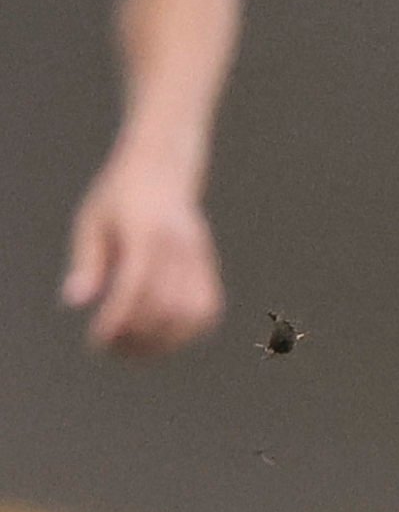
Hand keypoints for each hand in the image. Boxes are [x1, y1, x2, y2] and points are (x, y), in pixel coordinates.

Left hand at [63, 153, 223, 356]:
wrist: (165, 164)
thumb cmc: (121, 194)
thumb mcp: (93, 220)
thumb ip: (88, 261)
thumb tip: (76, 303)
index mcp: (147, 230)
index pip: (136, 286)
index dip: (117, 320)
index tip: (96, 341)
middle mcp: (179, 245)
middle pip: (165, 307)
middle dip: (137, 338)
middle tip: (110, 346)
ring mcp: (199, 255)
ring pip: (193, 314)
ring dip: (164, 341)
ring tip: (135, 347)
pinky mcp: (209, 264)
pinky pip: (208, 308)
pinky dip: (187, 331)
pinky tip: (160, 335)